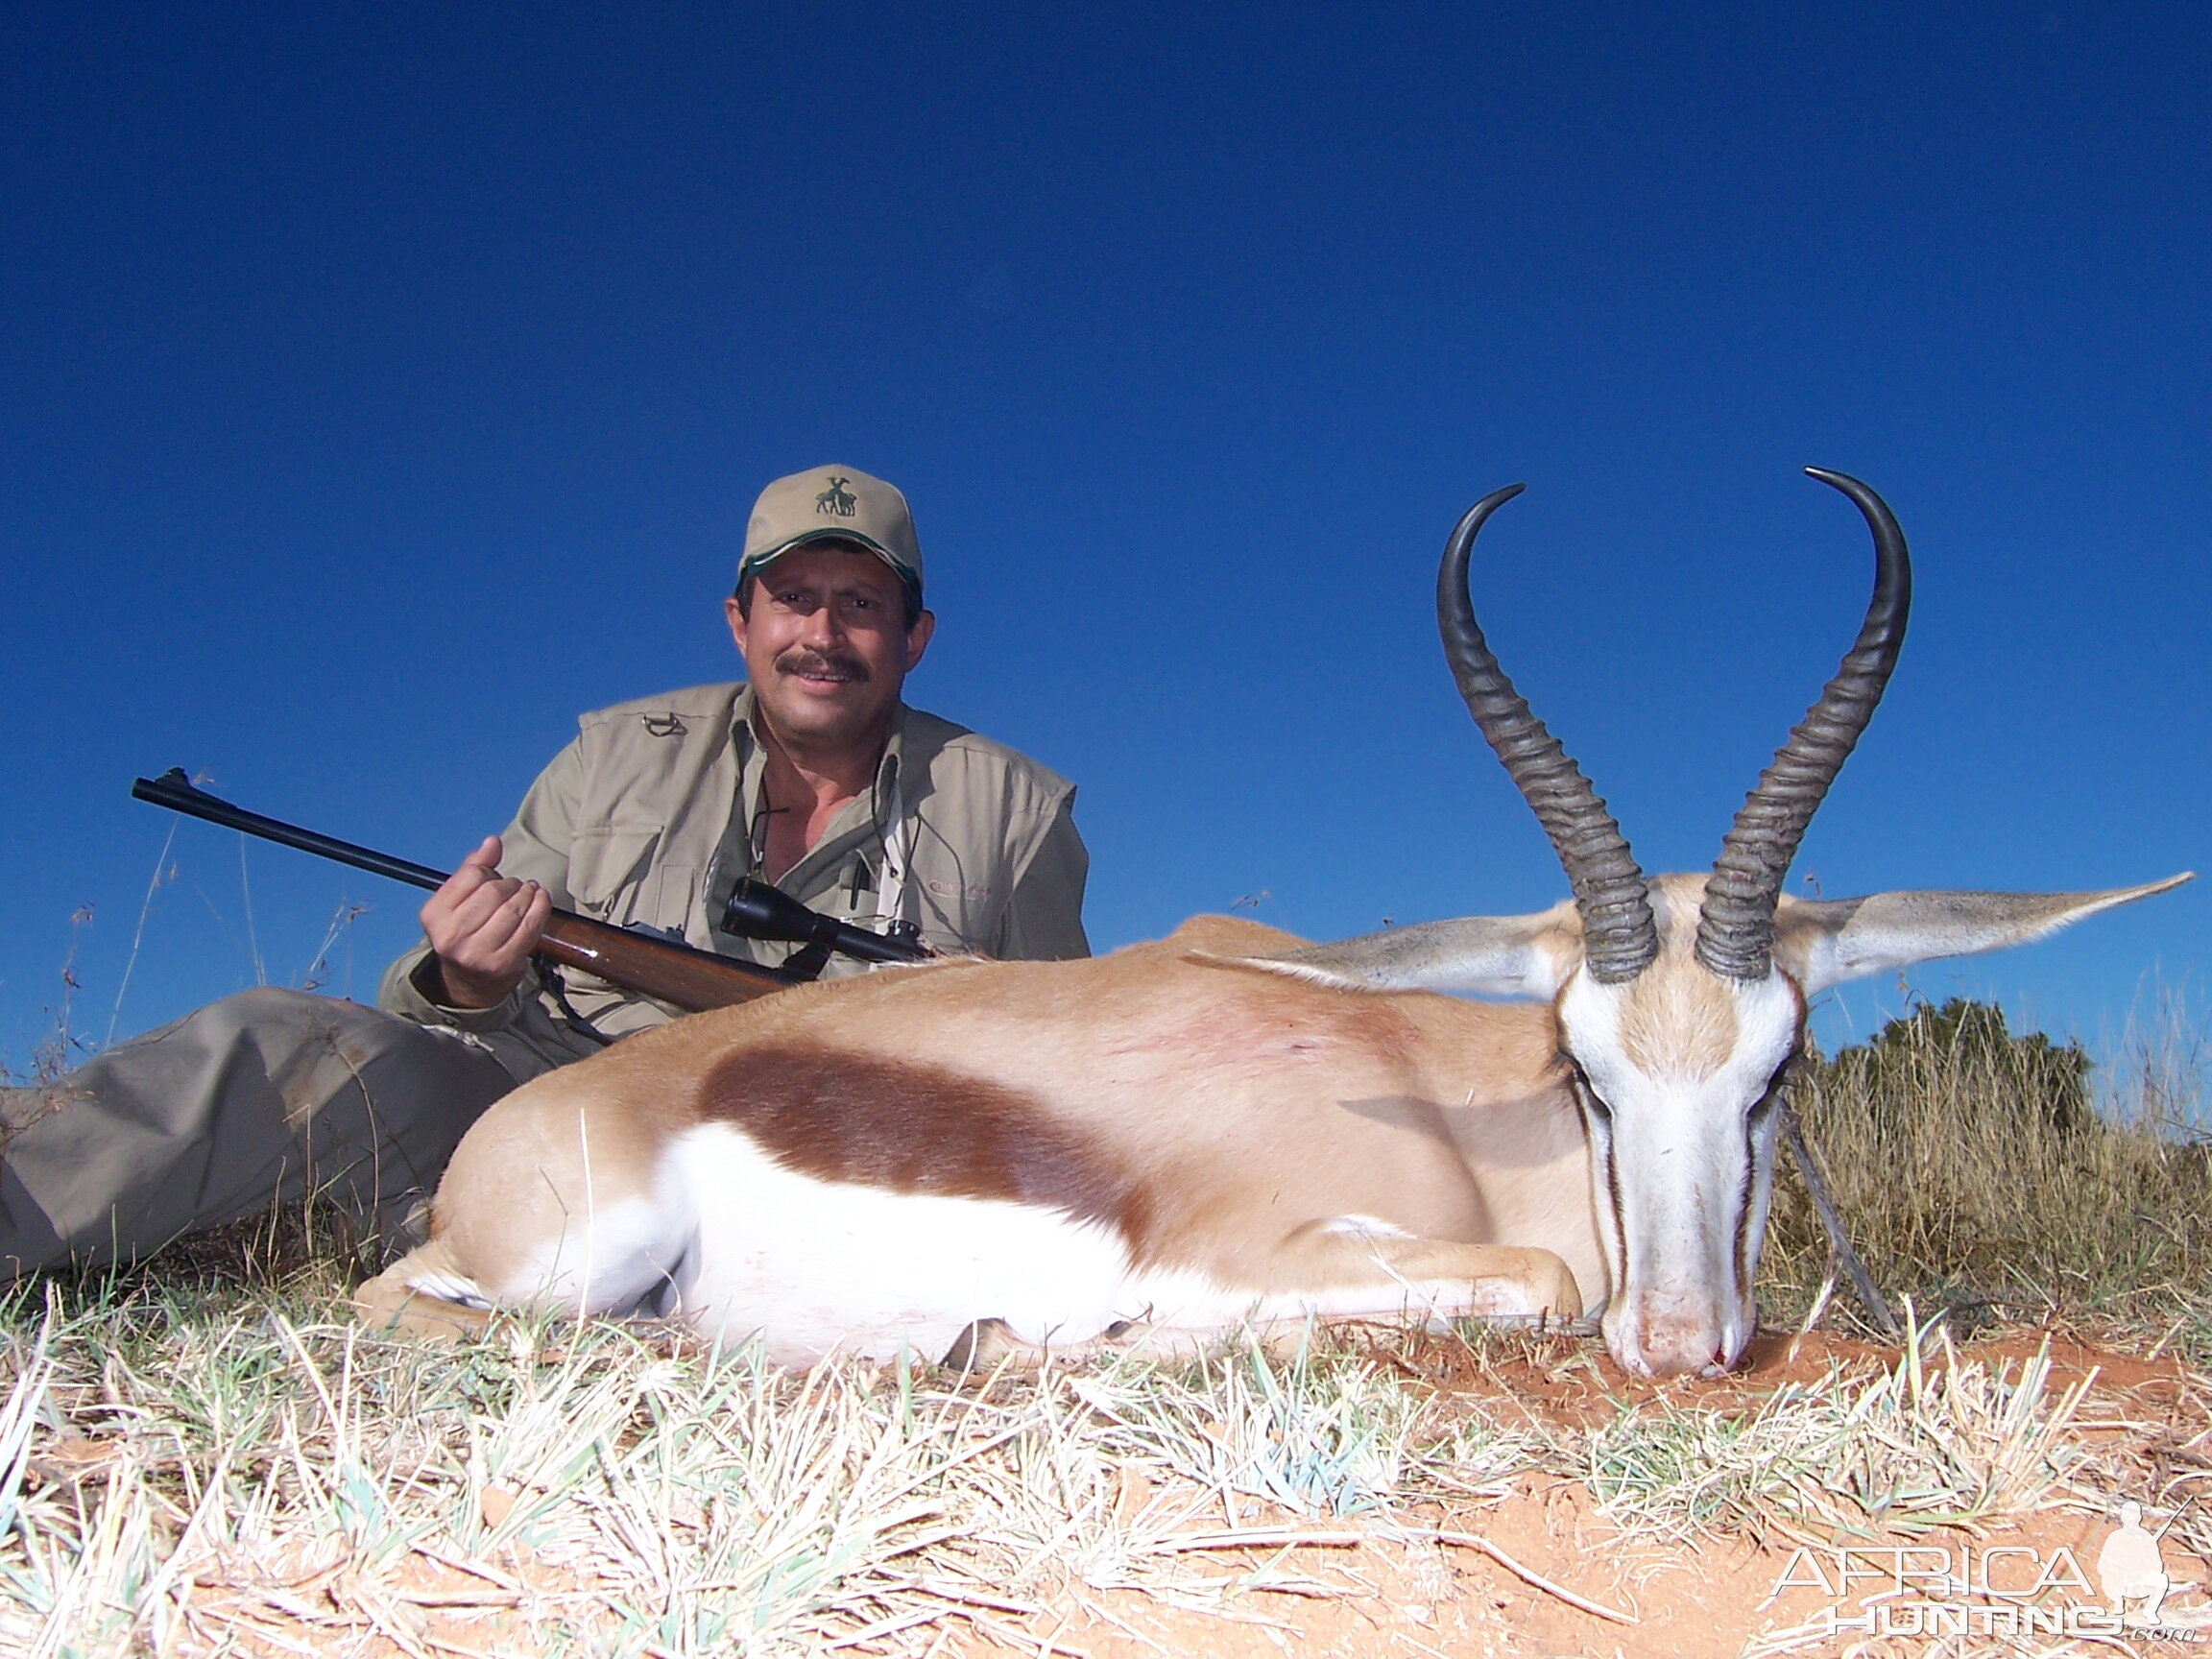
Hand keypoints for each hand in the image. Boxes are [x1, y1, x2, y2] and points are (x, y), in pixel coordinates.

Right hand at [420, 836, 551, 1008]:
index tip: (495, 876)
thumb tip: (492, 842)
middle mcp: (450, 936)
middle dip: (511, 884)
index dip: (489, 871)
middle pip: (494, 892)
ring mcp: (476, 953)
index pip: (471, 876)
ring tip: (531, 890)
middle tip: (517, 886)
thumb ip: (473, 869)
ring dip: (528, 894)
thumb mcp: (458, 901)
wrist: (469, 982)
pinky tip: (541, 899)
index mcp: (434, 915)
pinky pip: (529, 928)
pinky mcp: (501, 964)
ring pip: (513, 909)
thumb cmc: (466, 932)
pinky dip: (541, 908)